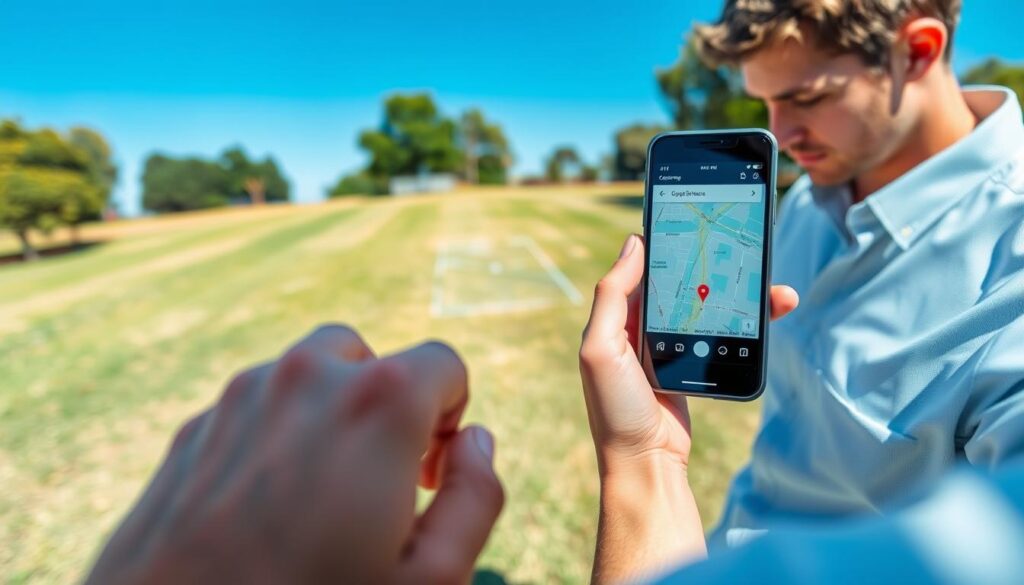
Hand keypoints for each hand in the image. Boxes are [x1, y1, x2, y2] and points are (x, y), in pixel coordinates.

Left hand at [86, 325, 503, 584]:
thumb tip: (476, 440)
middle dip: (388, 408)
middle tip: (380, 485)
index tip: (428, 479)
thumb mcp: (430, 581)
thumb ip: (477, 497)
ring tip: (323, 499)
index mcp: (378, 402)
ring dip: (330, 416)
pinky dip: (276, 438)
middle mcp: (304, 376)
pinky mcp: (188, 431)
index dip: (450, 421)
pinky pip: (253, 410)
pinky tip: (266, 514)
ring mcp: (237, 399)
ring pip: (306, 376)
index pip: (444, 364)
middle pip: (370, 359)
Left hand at [579, 234, 797, 582]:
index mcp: (618, 316)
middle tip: (751, 250)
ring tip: (776, 290)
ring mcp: (671, 345)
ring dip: (745, 294)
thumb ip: (612, 296)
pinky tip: (770, 313)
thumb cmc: (616, 408)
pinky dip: (748, 323)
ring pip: (712, 306)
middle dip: (721, 266)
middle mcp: (642, 327)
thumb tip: (634, 243)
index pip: (647, 266)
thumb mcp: (601, 348)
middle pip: (687, 282)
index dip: (672, 242)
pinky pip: (723, 333)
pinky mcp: (694, 364)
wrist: (645, 462)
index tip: (703, 219)